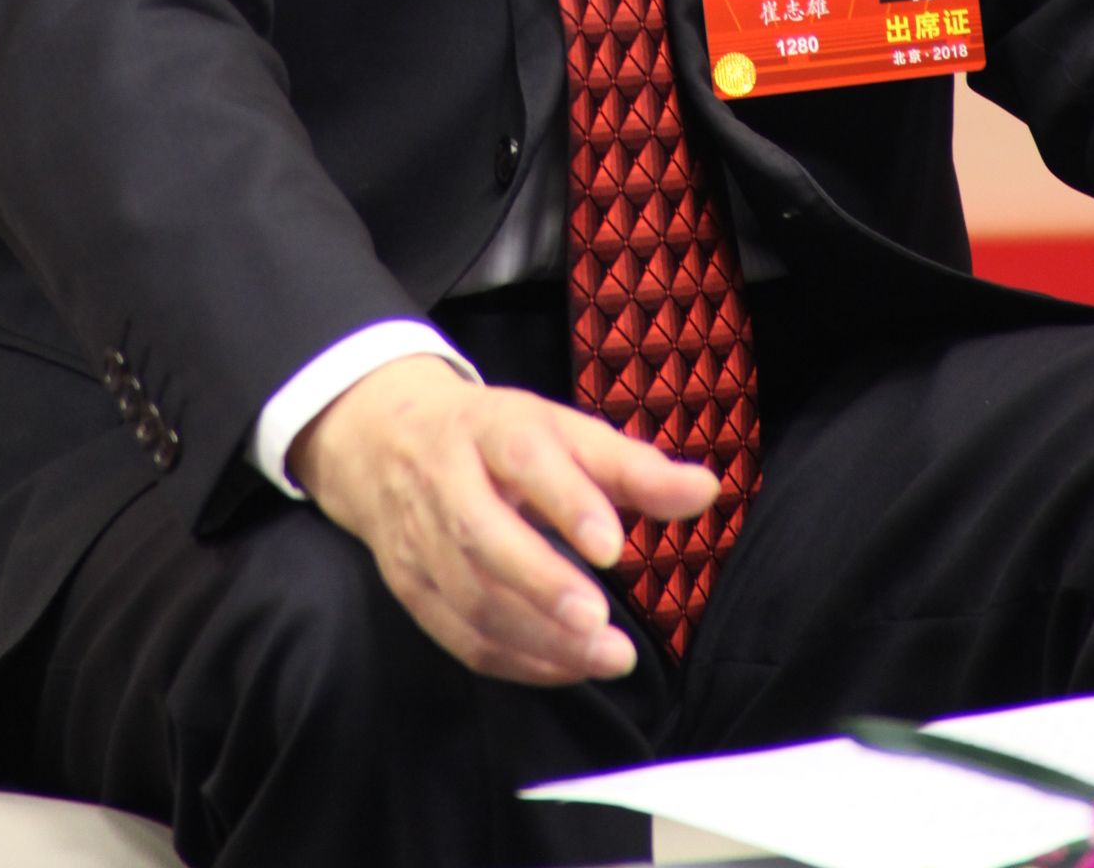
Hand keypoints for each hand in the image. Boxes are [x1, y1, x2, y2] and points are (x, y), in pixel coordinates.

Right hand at [288, 355, 718, 684]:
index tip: (613, 546)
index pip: (524, 454)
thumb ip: (633, 467)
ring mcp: (419, 537)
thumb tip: (707, 490)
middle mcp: (446, 479)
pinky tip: (567, 666)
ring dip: (539, 636)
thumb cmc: (496, 437)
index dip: (567, 500)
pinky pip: (459, 635)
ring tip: (609, 656)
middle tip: (599, 620)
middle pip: (481, 532)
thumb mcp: (562, 431)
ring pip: (470, 595)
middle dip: (541, 581)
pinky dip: (516, 659)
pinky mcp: (410, 586)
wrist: (387, 440)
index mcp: (489, 427)